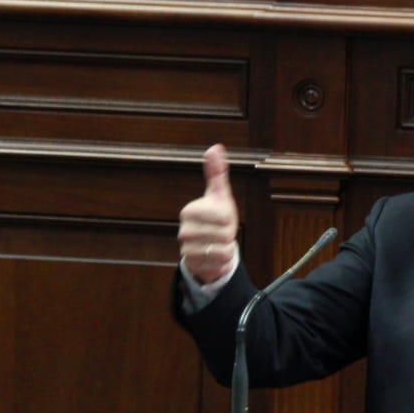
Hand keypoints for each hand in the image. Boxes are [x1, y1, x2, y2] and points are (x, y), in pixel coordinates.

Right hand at [178, 144, 239, 283]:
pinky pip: (219, 264)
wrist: (208, 246)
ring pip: (222, 250)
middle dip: (229, 234)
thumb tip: (215, 147)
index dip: (228, 218)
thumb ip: (217, 172)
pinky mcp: (192, 265)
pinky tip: (217, 256)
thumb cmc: (217, 217)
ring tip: (219, 243)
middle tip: (222, 232)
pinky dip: (223, 261)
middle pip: (223, 234)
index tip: (224, 217)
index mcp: (189, 211)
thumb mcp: (219, 194)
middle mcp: (184, 230)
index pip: (221, 216)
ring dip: (227, 248)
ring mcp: (186, 249)